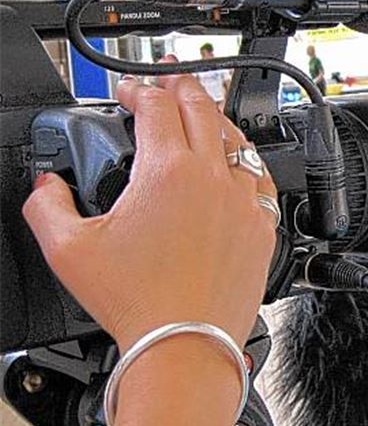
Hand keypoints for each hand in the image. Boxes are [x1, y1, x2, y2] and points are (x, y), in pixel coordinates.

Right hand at [22, 73, 277, 350]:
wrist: (184, 344)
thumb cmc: (136, 303)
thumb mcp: (67, 250)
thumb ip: (48, 205)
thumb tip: (46, 185)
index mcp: (167, 171)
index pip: (155, 105)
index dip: (137, 90)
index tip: (127, 94)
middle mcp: (213, 178)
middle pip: (202, 108)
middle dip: (181, 86)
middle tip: (168, 80)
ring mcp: (244, 202)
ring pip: (238, 140)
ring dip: (216, 120)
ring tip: (201, 115)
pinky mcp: (263, 228)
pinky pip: (262, 179)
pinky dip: (246, 162)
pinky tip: (237, 165)